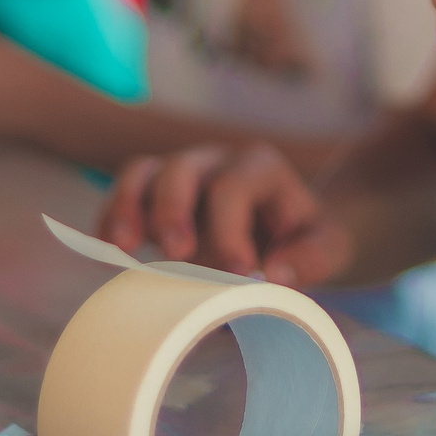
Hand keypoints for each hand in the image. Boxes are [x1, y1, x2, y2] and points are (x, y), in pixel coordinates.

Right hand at [97, 145, 350, 285]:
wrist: (287, 232)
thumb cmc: (304, 239)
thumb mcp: (329, 247)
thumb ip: (314, 258)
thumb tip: (274, 273)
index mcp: (261, 168)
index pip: (235, 188)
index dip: (230, 230)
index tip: (236, 272)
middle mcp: (217, 161)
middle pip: (183, 169)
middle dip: (174, 210)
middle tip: (177, 254)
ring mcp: (182, 173)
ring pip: (145, 171)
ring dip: (129, 206)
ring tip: (124, 248)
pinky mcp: (155, 194)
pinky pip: (125, 191)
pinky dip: (110, 217)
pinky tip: (105, 251)